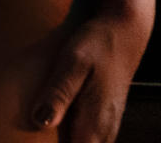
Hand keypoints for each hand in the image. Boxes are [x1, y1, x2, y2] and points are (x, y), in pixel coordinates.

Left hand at [27, 9, 149, 141]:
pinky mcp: (105, 117)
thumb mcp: (73, 62)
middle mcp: (105, 131)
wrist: (124, 30)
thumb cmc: (98, 43)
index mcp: (95, 123)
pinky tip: (57, 125)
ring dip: (67, 141)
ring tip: (44, 130)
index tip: (39, 138)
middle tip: (36, 132)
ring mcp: (107, 125)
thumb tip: (41, 121)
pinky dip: (74, 137)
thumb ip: (59, 92)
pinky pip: (90, 139)